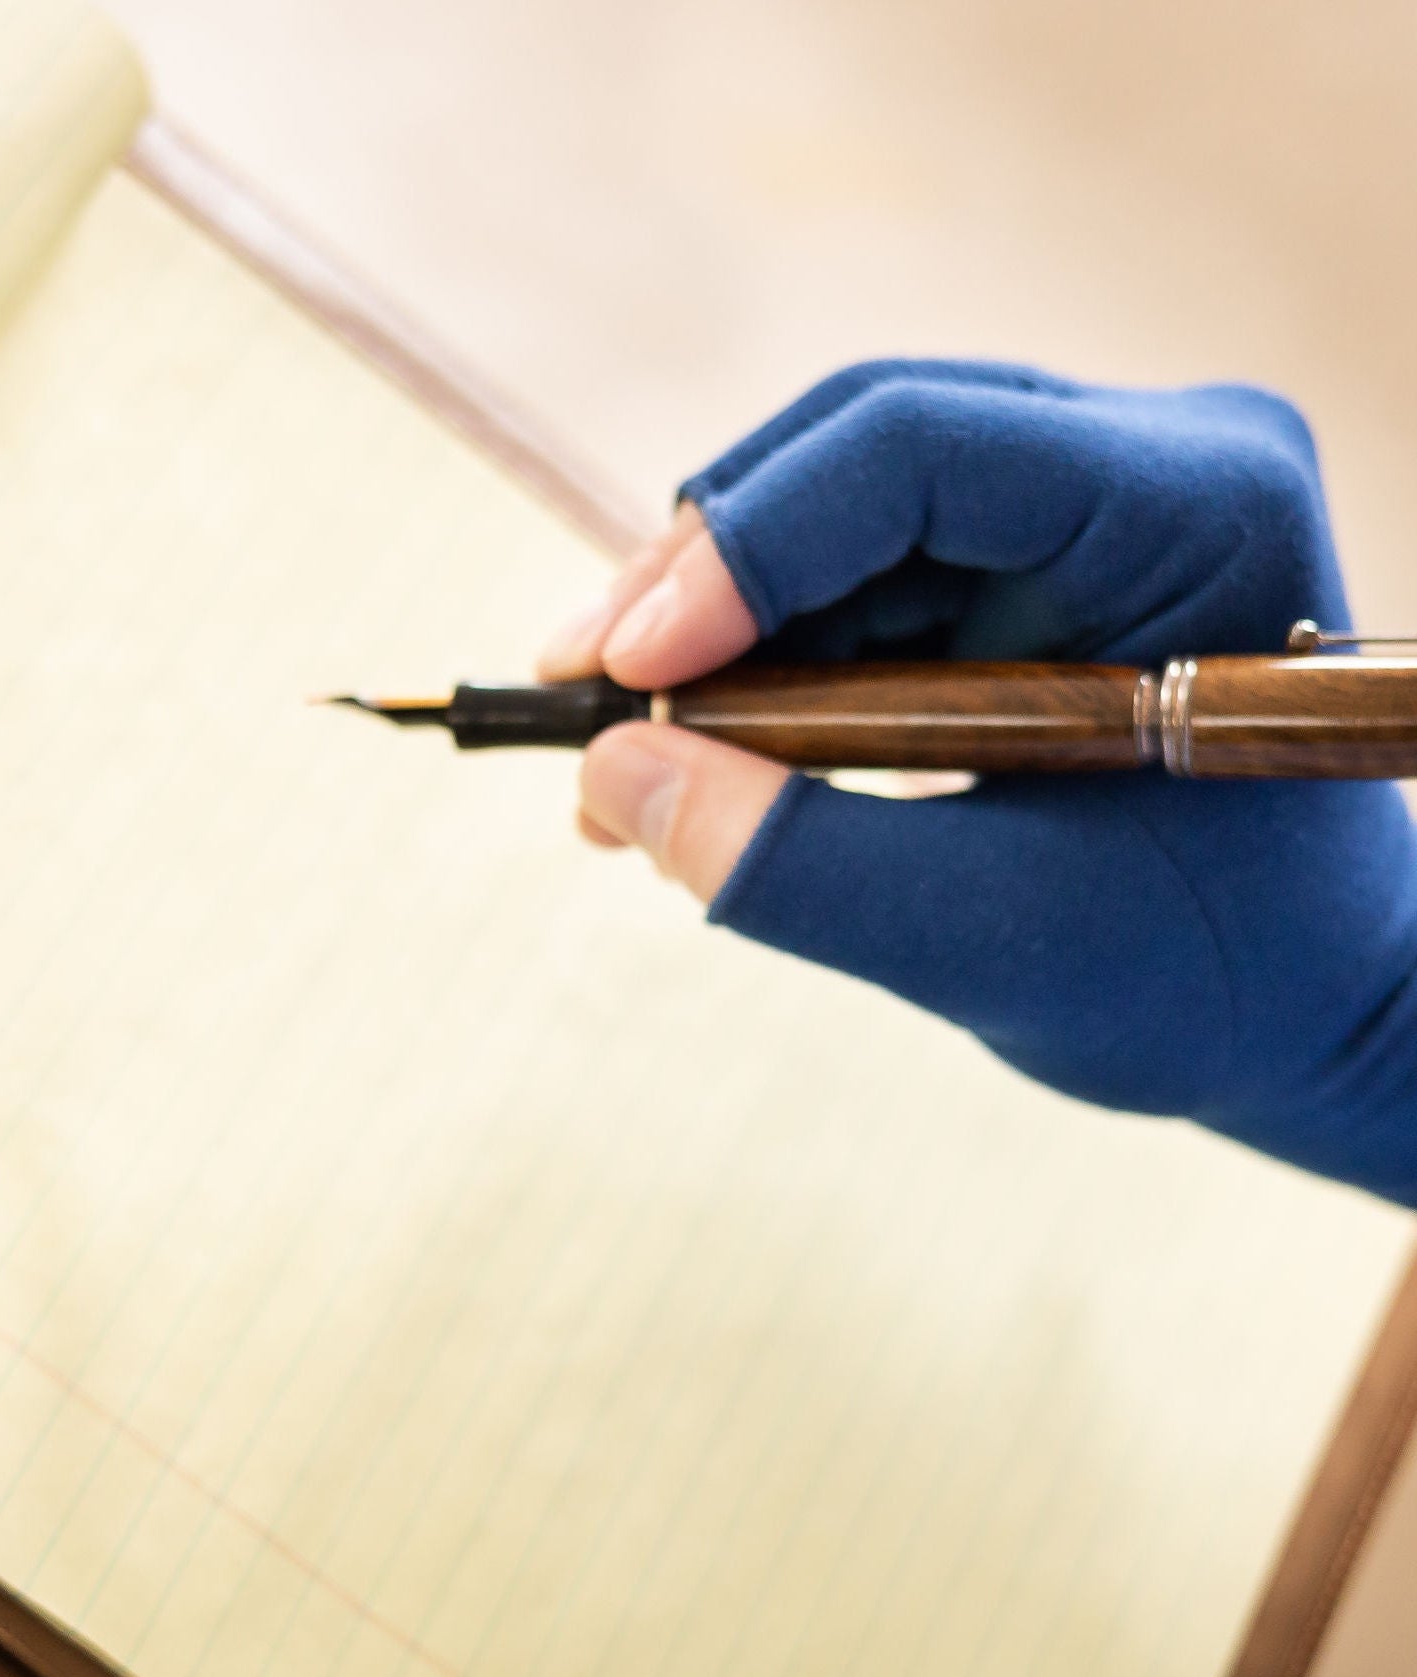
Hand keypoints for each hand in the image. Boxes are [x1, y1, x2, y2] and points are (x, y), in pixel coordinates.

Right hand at [540, 363, 1416, 1202]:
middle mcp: (1148, 462)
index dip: (750, 546)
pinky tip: (687, 747)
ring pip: (836, 508)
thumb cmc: (1213, 979)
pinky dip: (759, 659)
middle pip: (861, 451)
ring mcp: (1089, 503)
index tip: (625, 671)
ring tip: (618, 756)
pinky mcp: (1032, 564)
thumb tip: (612, 783)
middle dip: (703, 580)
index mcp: (1197, 511)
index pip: (927, 450)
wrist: (1313, 1007)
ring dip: (713, 628)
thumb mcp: (1000, 943)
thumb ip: (800, 869)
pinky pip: (856, 574)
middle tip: (583, 698)